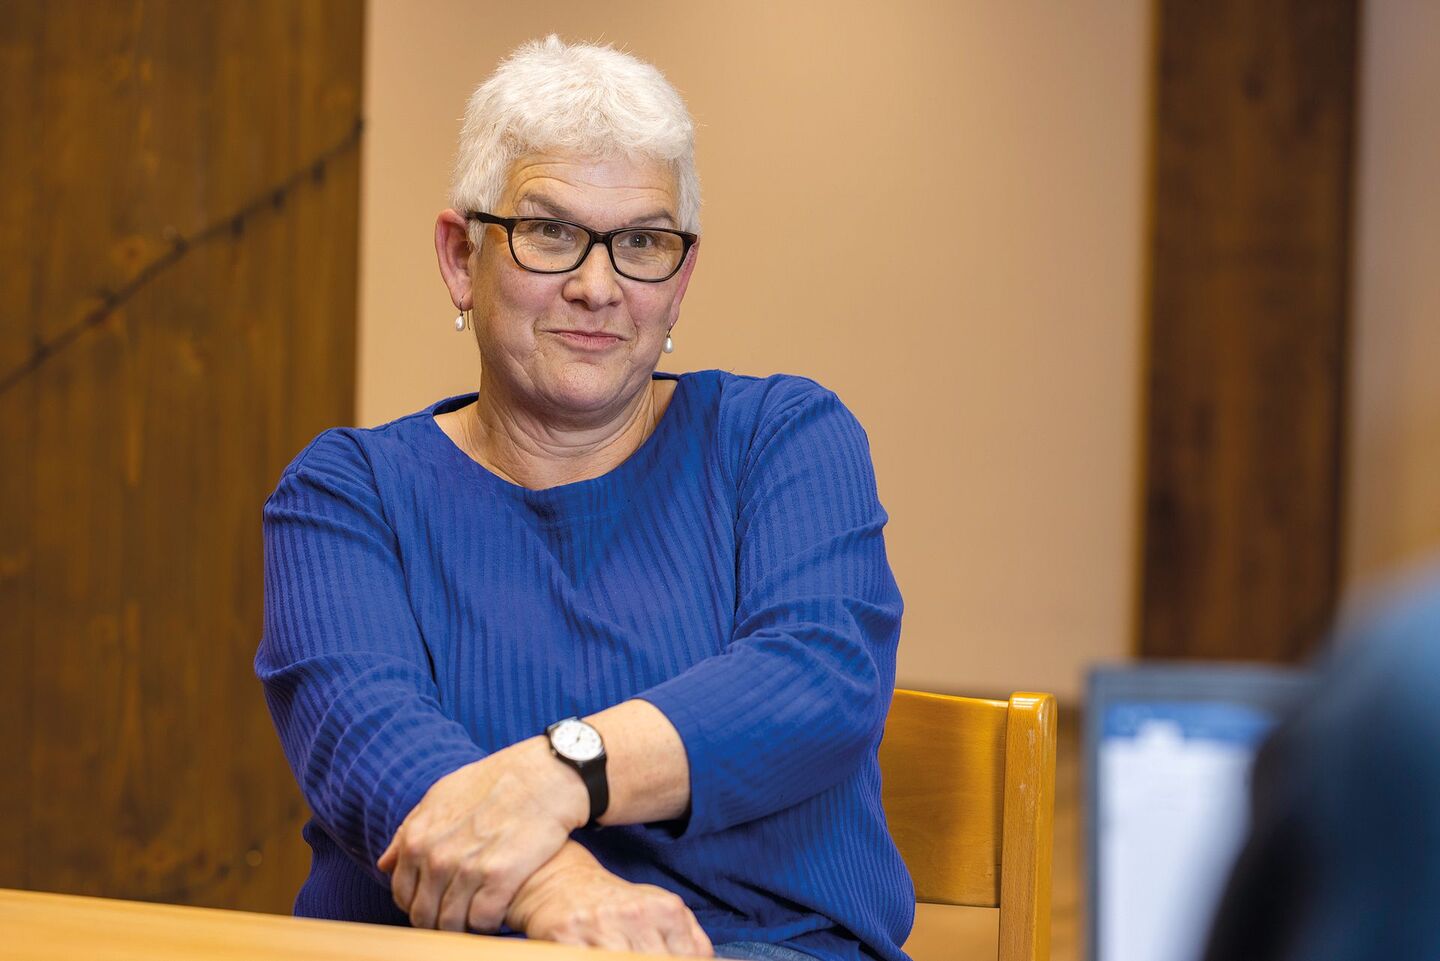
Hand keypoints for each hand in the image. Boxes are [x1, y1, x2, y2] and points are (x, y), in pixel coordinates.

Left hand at [377, 737, 587, 930]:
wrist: (544, 774)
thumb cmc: (494, 781)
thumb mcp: (442, 795)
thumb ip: (411, 830)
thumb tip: (385, 863)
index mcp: (418, 838)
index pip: (403, 895)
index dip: (419, 904)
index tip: (438, 903)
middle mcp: (437, 856)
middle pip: (424, 916)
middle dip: (439, 921)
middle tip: (460, 914)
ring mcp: (468, 868)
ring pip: (452, 924)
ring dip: (465, 926)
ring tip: (479, 916)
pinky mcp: (500, 877)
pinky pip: (483, 921)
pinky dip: (490, 924)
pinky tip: (499, 911)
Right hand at [508, 843, 713, 956]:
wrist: (561, 879)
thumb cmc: (615, 901)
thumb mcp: (659, 907)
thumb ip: (689, 937)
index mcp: (667, 909)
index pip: (686, 958)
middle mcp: (636, 914)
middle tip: (638, 957)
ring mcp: (601, 925)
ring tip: (619, 956)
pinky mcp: (567, 936)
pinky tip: (599, 956)